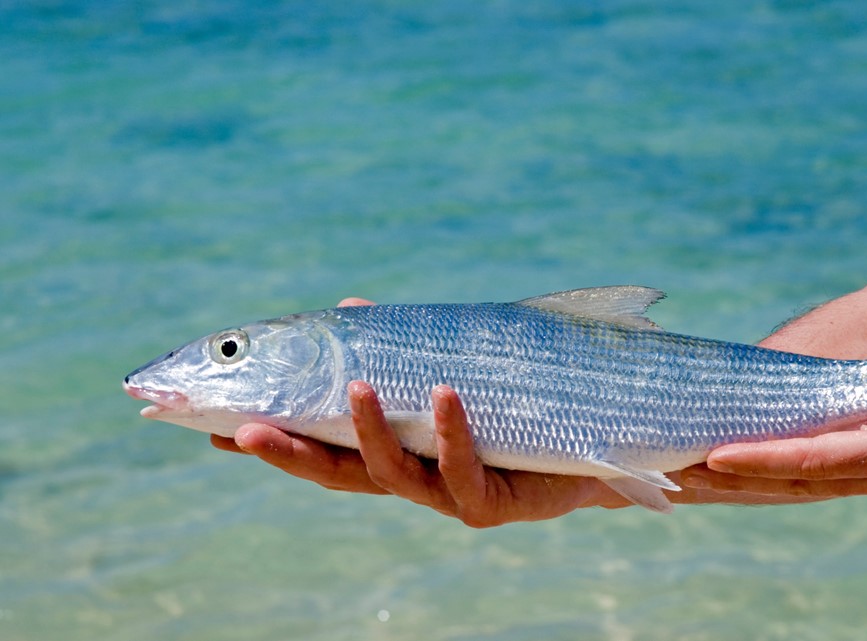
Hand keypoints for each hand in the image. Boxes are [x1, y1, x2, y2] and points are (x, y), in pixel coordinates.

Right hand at [211, 298, 628, 526]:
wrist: (592, 443)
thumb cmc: (514, 406)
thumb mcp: (451, 367)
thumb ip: (400, 348)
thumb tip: (348, 307)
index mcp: (396, 452)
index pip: (320, 448)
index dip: (271, 441)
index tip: (213, 427)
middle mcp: (413, 479)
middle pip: (338, 472)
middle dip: (290, 453)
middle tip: (241, 429)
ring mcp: (449, 495)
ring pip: (394, 473)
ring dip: (369, 429)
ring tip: (354, 384)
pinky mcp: (492, 503)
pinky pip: (465, 468)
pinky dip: (451, 430)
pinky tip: (442, 392)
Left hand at [683, 247, 866, 529]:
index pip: (824, 457)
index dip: (768, 457)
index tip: (716, 457)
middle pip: (794, 480)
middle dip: (729, 479)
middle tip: (666, 472)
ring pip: (797, 486)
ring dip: (740, 484)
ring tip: (678, 477)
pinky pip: (814, 482)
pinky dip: (771, 477)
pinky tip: (732, 473)